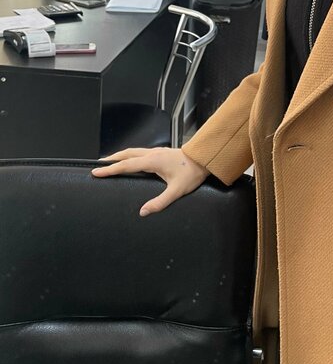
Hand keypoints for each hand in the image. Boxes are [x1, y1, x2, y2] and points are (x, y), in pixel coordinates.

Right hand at [91, 147, 209, 215]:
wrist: (205, 158)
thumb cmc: (192, 173)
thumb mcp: (177, 191)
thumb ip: (160, 202)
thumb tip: (143, 212)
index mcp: (152, 161)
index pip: (126, 165)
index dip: (110, 170)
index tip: (96, 172)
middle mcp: (152, 154)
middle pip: (126, 154)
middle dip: (111, 160)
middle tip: (98, 165)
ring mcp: (157, 151)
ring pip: (133, 151)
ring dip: (120, 156)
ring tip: (111, 162)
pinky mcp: (162, 152)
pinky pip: (140, 152)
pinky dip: (130, 155)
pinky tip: (132, 161)